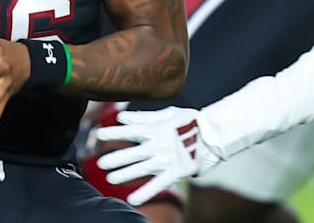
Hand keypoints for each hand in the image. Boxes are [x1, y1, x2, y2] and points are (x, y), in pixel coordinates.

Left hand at [94, 107, 222, 205]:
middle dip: (115, 158)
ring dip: (124, 175)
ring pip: (141, 169)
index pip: (131, 131)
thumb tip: (122, 116)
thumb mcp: (168, 114)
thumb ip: (144, 117)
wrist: (214, 136)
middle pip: (132, 153)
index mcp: (157, 129)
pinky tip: (132, 200)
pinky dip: (145, 194)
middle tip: (100, 162)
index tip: (99, 134)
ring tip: (110, 178)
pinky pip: (158, 185)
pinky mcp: (175, 173)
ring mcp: (166, 161)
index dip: (115, 132)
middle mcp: (159, 146)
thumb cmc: (189, 122)